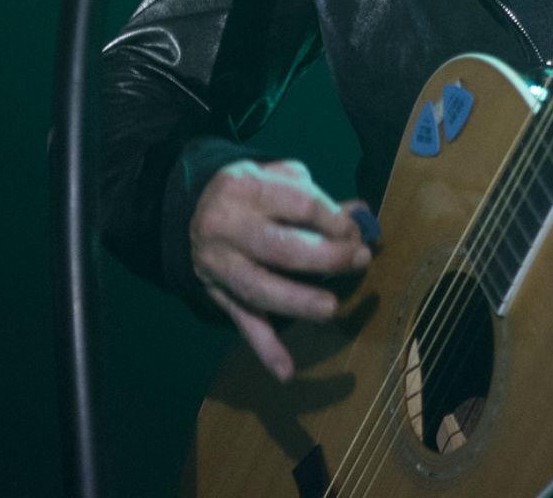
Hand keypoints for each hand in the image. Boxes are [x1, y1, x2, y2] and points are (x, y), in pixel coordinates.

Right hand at [188, 157, 374, 381]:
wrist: (192, 214)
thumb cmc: (250, 194)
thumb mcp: (279, 180)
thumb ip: (318, 197)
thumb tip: (361, 215)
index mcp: (245, 188)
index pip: (299, 204)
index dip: (333, 221)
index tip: (355, 232)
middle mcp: (227, 226)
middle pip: (280, 248)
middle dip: (326, 258)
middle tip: (358, 261)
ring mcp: (219, 264)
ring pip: (259, 289)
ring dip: (298, 302)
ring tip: (331, 308)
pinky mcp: (217, 294)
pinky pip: (241, 322)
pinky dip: (264, 348)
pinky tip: (286, 371)